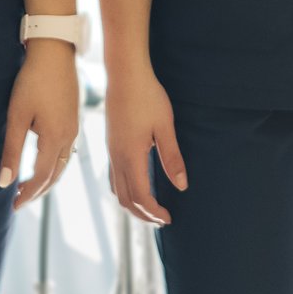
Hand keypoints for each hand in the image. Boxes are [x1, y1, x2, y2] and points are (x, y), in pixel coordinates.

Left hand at [0, 41, 81, 209]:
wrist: (55, 50)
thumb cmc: (33, 81)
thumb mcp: (17, 116)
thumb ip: (12, 151)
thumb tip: (4, 183)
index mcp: (55, 138)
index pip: (42, 178)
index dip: (28, 194)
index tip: (14, 206)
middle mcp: (69, 137)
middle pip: (55, 175)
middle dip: (38, 191)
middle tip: (19, 201)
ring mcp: (74, 127)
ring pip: (63, 164)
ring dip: (47, 179)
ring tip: (30, 187)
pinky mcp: (74, 118)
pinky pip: (67, 151)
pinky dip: (55, 165)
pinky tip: (45, 161)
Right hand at [104, 65, 186, 224]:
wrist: (124, 73)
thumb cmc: (147, 96)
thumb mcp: (165, 126)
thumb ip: (172, 157)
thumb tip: (181, 186)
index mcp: (131, 156)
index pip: (141, 197)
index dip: (154, 212)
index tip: (169, 218)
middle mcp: (117, 158)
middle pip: (126, 199)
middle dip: (143, 214)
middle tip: (162, 220)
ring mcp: (111, 151)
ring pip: (117, 190)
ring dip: (133, 204)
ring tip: (151, 208)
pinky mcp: (111, 144)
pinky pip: (114, 177)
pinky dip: (125, 190)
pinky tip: (137, 185)